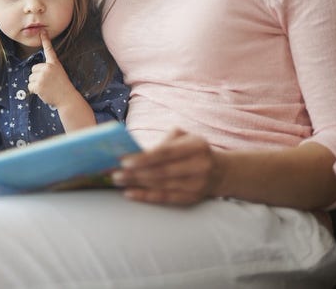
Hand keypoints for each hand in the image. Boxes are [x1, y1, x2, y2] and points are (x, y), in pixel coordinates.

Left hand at [27, 31, 78, 107]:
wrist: (67, 98)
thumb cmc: (63, 88)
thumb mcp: (59, 74)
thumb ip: (49, 70)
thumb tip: (36, 72)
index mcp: (54, 64)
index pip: (49, 50)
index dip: (46, 40)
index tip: (42, 31)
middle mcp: (48, 68)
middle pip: (34, 69)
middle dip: (37, 76)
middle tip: (47, 83)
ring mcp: (42, 76)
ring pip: (31, 78)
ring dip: (36, 84)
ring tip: (46, 88)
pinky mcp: (38, 84)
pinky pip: (30, 86)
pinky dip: (34, 91)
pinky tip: (43, 92)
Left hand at [111, 128, 225, 205]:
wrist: (220, 172)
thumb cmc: (193, 150)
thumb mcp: (185, 137)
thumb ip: (164, 141)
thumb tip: (135, 150)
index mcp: (197, 146)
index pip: (167, 152)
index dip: (145, 157)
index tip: (124, 160)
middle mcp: (199, 166)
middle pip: (162, 171)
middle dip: (135, 173)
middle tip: (114, 173)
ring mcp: (196, 184)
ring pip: (161, 185)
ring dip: (136, 184)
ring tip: (117, 181)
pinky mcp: (191, 198)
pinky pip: (165, 198)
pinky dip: (145, 196)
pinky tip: (130, 193)